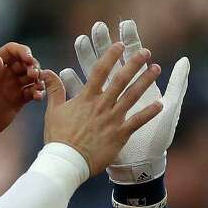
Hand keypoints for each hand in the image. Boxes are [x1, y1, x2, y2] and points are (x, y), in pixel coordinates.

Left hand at [0, 42, 42, 145]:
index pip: (11, 51)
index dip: (22, 51)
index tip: (29, 59)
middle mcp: (4, 73)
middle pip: (24, 62)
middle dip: (32, 65)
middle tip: (34, 74)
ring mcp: (12, 87)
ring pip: (30, 77)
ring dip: (37, 79)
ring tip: (38, 86)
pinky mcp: (17, 101)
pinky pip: (31, 93)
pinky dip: (37, 93)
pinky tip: (38, 97)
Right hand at [59, 20, 189, 182]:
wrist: (66, 162)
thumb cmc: (58, 138)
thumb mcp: (53, 112)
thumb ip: (55, 90)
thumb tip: (47, 71)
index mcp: (86, 98)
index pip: (100, 71)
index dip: (111, 56)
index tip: (120, 44)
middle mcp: (101, 105)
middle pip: (120, 79)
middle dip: (134, 64)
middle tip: (145, 51)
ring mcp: (112, 119)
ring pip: (132, 96)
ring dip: (145, 81)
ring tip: (156, 68)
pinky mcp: (119, 135)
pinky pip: (137, 121)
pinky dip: (149, 113)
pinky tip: (161, 104)